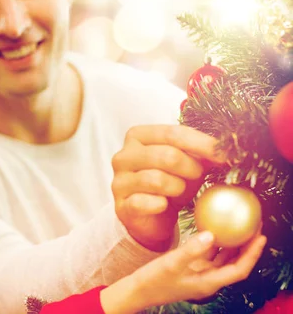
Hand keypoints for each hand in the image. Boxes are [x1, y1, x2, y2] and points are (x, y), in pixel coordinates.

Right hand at [101, 230, 266, 312]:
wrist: (138, 290)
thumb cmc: (154, 281)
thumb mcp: (171, 264)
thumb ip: (191, 249)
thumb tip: (211, 234)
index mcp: (208, 282)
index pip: (239, 269)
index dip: (252, 254)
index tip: (260, 236)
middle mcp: (209, 279)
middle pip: (236, 263)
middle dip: (248, 246)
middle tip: (255, 225)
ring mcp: (201, 274)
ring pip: (225, 258)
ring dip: (235, 244)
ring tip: (241, 225)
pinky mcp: (192, 268)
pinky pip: (211, 254)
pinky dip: (217, 243)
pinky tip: (216, 229)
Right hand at [112, 125, 224, 251]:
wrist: (153, 217)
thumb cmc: (171, 183)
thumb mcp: (189, 163)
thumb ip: (203, 152)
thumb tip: (231, 147)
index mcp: (138, 136)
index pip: (173, 133)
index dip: (202, 143)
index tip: (227, 155)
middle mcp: (123, 155)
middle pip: (166, 155)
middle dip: (191, 168)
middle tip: (199, 176)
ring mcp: (119, 181)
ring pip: (157, 180)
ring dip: (178, 188)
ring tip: (180, 191)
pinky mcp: (121, 205)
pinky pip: (145, 202)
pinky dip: (161, 204)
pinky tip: (164, 205)